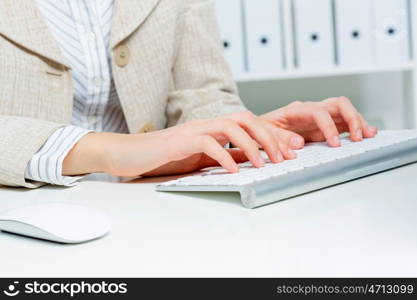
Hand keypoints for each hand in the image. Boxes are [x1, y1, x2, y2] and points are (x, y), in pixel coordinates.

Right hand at [62, 111, 303, 176]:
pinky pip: (207, 144)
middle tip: (285, 156)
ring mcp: (193, 130)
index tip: (291, 151)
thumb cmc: (165, 156)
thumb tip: (251, 161)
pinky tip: (233, 171)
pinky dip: (224, 157)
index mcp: (214, 128)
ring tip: (264, 165)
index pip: (250, 124)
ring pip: (231, 126)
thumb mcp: (202, 158)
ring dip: (252, 144)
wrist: (129, 153)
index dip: (273, 135)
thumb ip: (225, 156)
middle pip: (246, 118)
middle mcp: (206, 124)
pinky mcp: (179, 141)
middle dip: (270, 135)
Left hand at [261, 97, 377, 146]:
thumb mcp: (264, 134)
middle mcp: (311, 110)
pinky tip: (367, 134)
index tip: (334, 144)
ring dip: (359, 121)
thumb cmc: (260, 129)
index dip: (328, 127)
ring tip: (369, 136)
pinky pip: (345, 122)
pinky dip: (357, 127)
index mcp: (295, 110)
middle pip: (338, 104)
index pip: (318, 112)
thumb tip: (298, 143)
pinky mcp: (325, 124)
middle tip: (358, 137)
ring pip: (345, 111)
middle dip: (351, 118)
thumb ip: (279, 138)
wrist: (258, 128)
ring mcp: (319, 116)